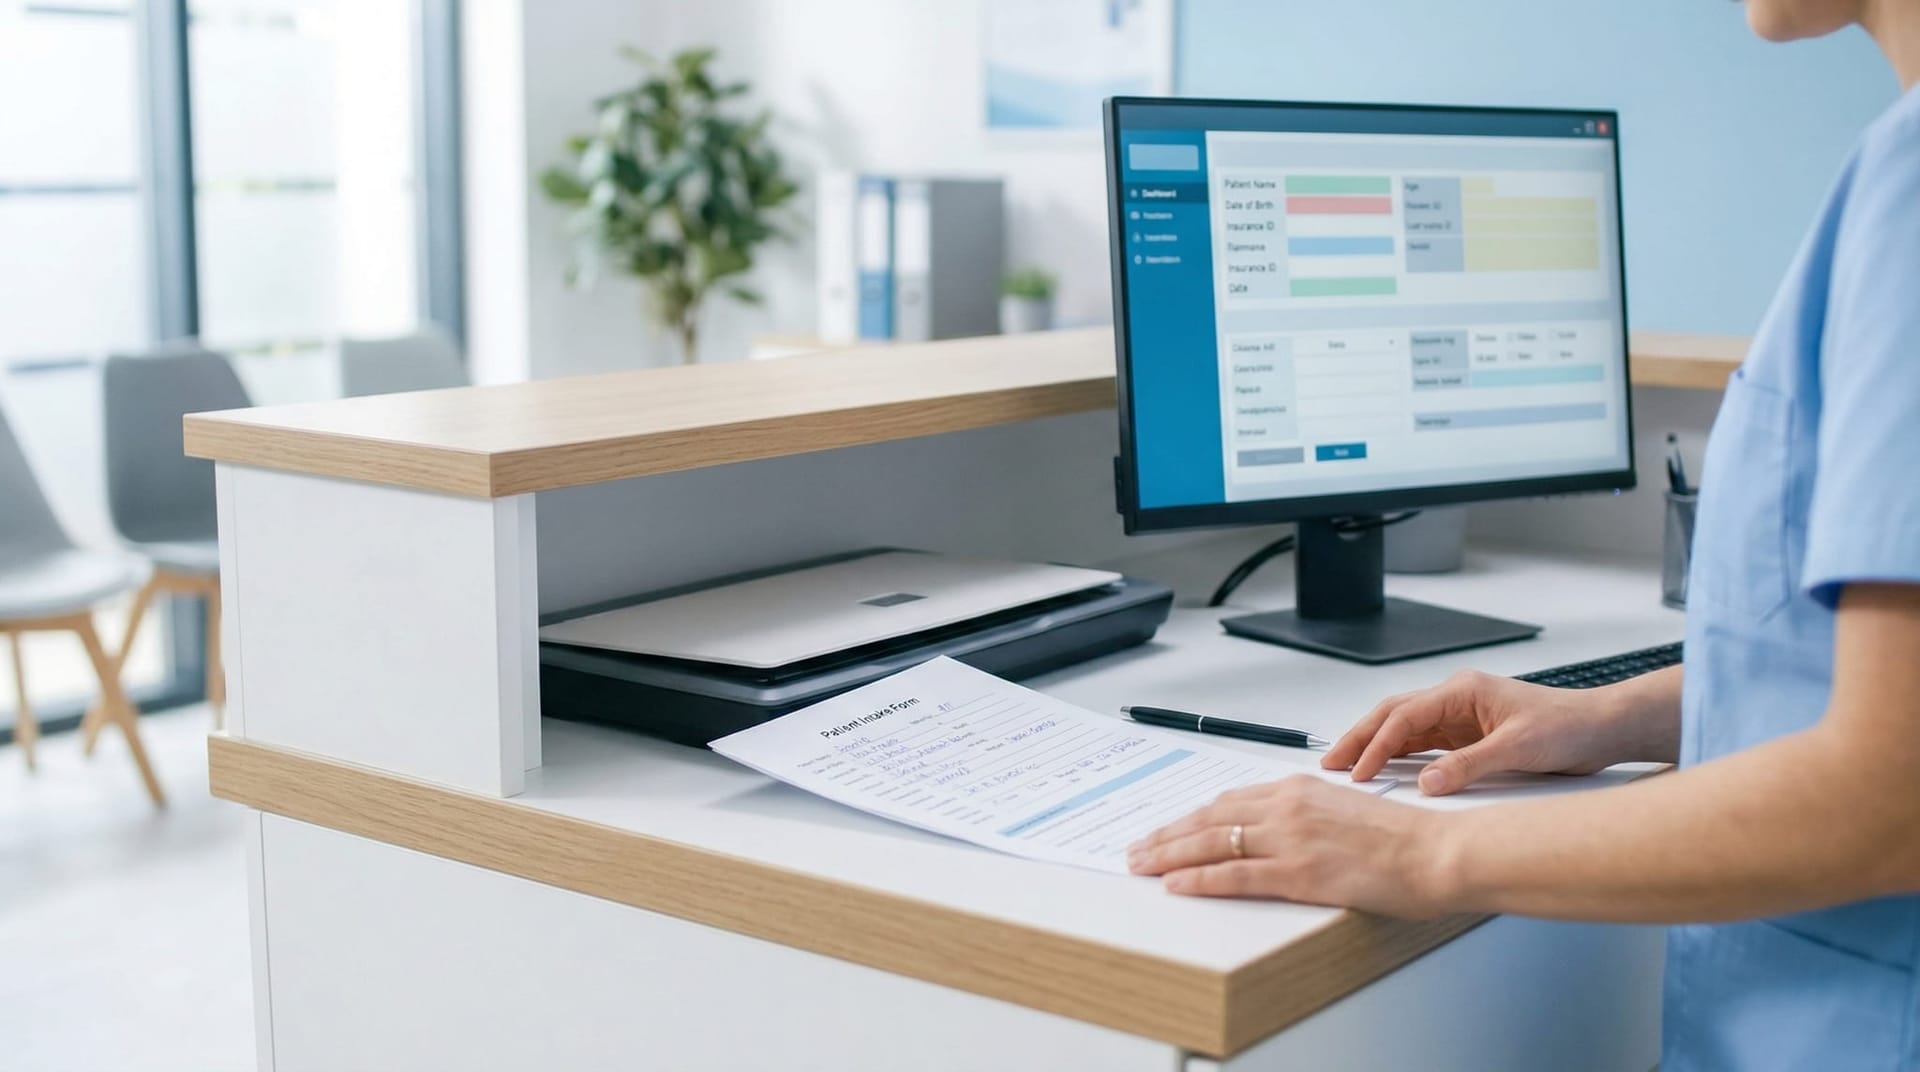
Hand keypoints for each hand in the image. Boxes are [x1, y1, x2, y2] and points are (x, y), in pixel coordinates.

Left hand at [1126, 776, 1452, 916]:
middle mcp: (1288, 806)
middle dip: (1168, 834)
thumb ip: (1309, 816)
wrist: (1438, 852)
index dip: (1192, 817)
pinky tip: (1176, 885)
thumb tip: (1282, 831)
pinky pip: (1234, 874)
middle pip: (1210, 818)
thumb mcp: (1346, 811)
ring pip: (1212, 843)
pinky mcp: (1299, 872)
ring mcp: (1291, 838)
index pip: (1229, 801)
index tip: (1168, 827)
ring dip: (1170, 855)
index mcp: (1300, 788)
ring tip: (1142, 865)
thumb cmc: (1404, 839)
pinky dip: (1198, 879)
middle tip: (1139, 848)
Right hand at [1322, 669, 1636, 795]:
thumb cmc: (1569, 726)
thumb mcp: (1518, 749)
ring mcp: (1460, 716)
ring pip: (1403, 728)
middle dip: (1360, 738)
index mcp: (1463, 691)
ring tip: (1348, 767)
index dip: (1377, 745)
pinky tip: (1385, 771)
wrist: (1601, 728)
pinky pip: (1422, 743)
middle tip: (1331, 764)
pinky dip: (1399, 756)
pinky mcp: (1467, 734)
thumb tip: (1427, 784)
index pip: (1405, 717)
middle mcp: (1456, 698)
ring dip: (1375, 746)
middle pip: (1393, 715)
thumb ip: (1469, 766)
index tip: (1359, 771)